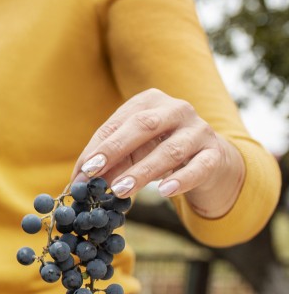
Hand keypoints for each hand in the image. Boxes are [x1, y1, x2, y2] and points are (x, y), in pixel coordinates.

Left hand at [73, 88, 244, 217]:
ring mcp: (199, 130)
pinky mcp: (215, 154)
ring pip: (170, 150)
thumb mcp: (133, 152)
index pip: (118, 123)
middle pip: (143, 126)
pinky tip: (163, 192)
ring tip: (120, 190)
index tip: (82, 171)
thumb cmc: (160, 151)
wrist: (210, 160)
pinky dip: (180, 180)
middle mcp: (177, 109)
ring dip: (142, 172)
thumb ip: (109, 162)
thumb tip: (78, 182)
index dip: (98, 148)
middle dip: (115, 150)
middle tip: (94, 173)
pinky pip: (198, 167)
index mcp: (150, 101)